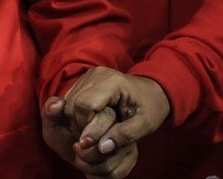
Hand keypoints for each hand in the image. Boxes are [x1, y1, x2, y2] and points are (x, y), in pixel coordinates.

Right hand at [49, 67, 171, 175]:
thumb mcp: (145, 126)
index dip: (86, 126)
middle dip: (80, 125)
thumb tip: (101, 148)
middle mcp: (96, 74)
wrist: (154, 91)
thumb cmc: (152, 108)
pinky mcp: (85, 80)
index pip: (84, 105)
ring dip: (76, 121)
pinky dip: (75, 115)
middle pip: (72, 104)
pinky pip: (70, 100)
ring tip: (94, 131)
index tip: (96, 141)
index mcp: (113, 81)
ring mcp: (89, 75)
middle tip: (96, 138)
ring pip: (68, 102)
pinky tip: (91, 123)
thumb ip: (124, 136)